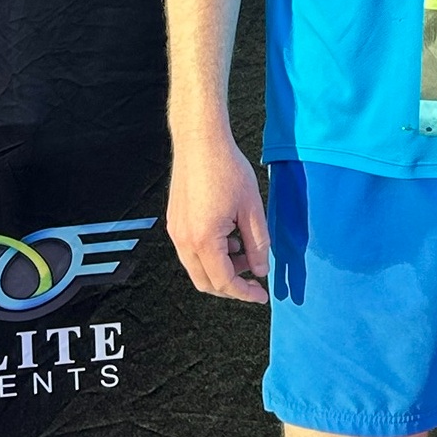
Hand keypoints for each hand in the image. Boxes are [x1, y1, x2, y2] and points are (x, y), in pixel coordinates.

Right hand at [167, 132, 269, 304]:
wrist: (200, 141)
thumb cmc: (226, 168)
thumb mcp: (252, 208)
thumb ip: (258, 244)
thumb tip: (261, 270)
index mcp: (204, 240)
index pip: (224, 282)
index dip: (245, 293)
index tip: (262, 295)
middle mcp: (184, 240)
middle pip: (206, 282)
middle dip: (232, 285)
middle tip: (254, 278)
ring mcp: (176, 232)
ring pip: (197, 268)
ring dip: (221, 268)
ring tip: (245, 246)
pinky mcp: (174, 222)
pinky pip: (191, 251)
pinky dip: (211, 253)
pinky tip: (229, 235)